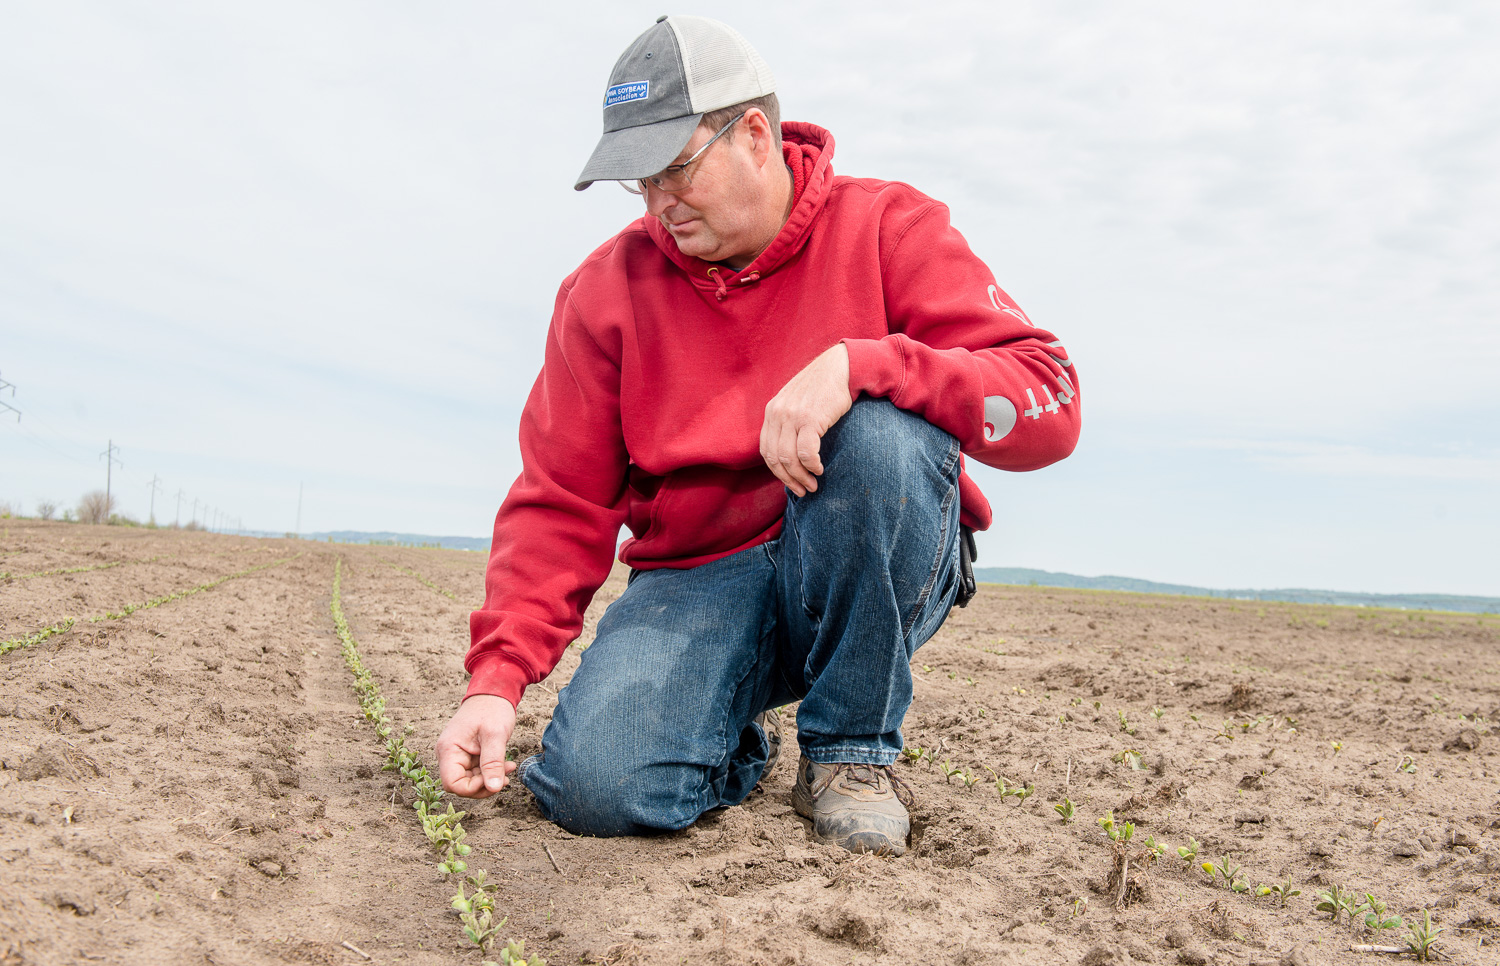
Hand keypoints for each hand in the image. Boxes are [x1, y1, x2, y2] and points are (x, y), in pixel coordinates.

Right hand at [435, 694, 517, 797]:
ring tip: (508, 767)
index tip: (493, 780)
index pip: (452, 784)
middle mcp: (448, 754)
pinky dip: (490, 772)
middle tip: (506, 775)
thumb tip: (493, 788)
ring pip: (469, 781)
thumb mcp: (495, 735)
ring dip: (489, 779)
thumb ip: (493, 763)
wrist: (494, 692)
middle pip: (460, 785)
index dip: (473, 788)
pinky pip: (475, 772)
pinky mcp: (466, 754)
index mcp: (448, 749)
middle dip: (484, 785)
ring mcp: (456, 755)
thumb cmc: (493, 709)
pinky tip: (504, 765)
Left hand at [760, 344, 852, 496]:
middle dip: (789, 479)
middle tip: (803, 490)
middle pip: (775, 458)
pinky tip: (819, 469)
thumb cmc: (823, 388)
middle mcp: (778, 413)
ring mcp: (793, 416)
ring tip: (813, 484)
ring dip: (801, 476)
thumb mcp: (797, 402)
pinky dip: (812, 465)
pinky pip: (806, 452)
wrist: (841, 367)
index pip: (766, 450)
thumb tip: (789, 452)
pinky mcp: (810, 418)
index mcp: (772, 411)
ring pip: (789, 458)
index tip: (791, 482)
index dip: (778, 471)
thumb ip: (788, 422)